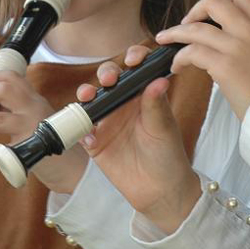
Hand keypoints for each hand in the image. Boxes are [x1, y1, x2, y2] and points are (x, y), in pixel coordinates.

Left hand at [0, 70, 87, 193]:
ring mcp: (33, 130)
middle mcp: (35, 110)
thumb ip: (17, 109)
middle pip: (5, 90)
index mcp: (35, 100)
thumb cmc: (52, 141)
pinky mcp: (31, 152)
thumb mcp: (37, 117)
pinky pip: (3, 156)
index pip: (13, 77)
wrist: (76, 167)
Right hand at [75, 48, 202, 234]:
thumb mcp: (163, 129)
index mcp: (144, 95)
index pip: (137, 68)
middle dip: (106, 73)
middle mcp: (124, 104)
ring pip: (91, 99)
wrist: (159, 191)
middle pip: (109, 78)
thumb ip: (156, 105)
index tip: (133, 58)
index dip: (134, 57)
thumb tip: (159, 80)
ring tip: (89, 97)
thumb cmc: (168, 156)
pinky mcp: (96, 141)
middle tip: (109, 79)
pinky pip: (82, 129)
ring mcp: (108, 121)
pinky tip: (91, 137)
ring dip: (87, 94)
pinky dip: (81, 129)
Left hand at [155, 0, 249, 118]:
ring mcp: (237, 47)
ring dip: (175, 33)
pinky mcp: (224, 66)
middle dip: (194, 9)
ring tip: (165, 40)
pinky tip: (177, 66)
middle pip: (214, 1)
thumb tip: (227, 29)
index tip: (208, 9)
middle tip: (187, 22)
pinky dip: (179, 58)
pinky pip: (192, 52)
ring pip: (195, 28)